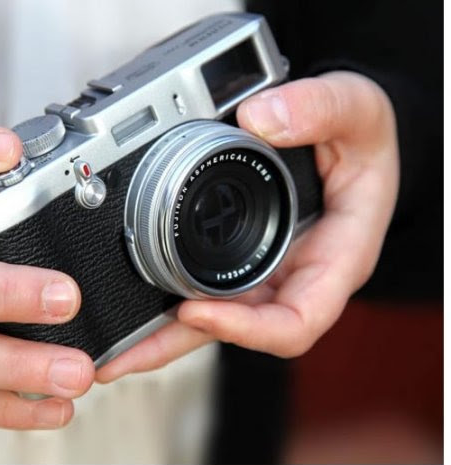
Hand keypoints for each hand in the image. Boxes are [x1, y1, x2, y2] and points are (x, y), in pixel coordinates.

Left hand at [97, 71, 398, 381]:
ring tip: (102, 347)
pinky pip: (199, 285)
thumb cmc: (362, 135)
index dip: (246, 329)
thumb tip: (261, 118)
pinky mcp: (237, 258)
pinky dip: (163, 299)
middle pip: (235, 331)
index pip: (297, 322)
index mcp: (335, 260)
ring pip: (209, 316)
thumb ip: (321, 108)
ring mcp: (263, 272)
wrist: (346, 136)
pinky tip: (121, 302)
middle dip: (175, 345)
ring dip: (157, 334)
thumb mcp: (358, 109)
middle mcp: (294, 278)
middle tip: (115, 357)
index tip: (194, 310)